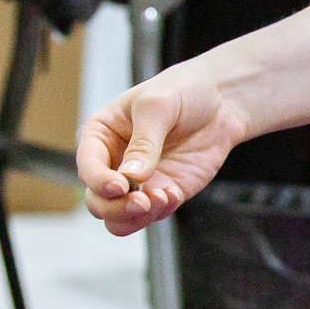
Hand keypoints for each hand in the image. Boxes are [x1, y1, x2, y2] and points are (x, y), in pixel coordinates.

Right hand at [76, 70, 249, 236]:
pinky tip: (174, 194)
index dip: (99, 181)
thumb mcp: (157, 106)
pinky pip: (152, 214)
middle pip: (98, 200)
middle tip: (141, 201)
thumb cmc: (182, 91)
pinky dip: (160, 212)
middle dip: (115, 207)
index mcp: (101, 135)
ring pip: (120, 216)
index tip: (120, 185)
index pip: (88, 166)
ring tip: (160, 200)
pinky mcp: (164, 191)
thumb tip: (131, 176)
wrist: (221, 100)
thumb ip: (143, 142)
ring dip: (135, 217)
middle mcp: (115, 162)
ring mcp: (139, 181)